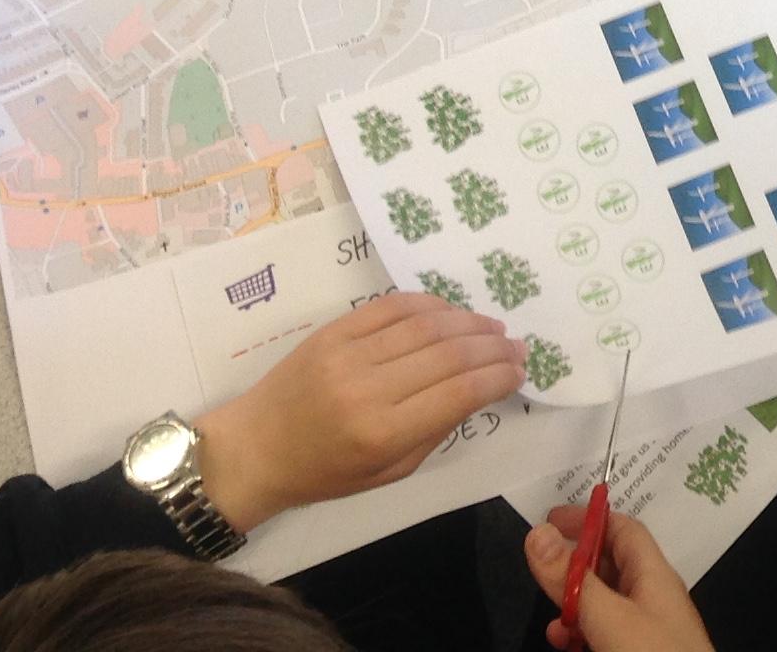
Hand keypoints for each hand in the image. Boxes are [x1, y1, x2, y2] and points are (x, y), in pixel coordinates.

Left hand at [190, 291, 524, 531]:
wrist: (255, 448)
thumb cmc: (324, 472)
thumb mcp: (389, 472)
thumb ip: (436, 430)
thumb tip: (480, 389)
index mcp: (382, 434)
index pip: (458, 393)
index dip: (498, 377)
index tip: (520, 370)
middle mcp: (367, 389)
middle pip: (448, 353)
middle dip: (492, 347)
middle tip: (516, 345)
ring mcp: (348, 354)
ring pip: (426, 324)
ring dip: (468, 321)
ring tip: (492, 327)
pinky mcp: (333, 331)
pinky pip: (392, 306)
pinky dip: (430, 304)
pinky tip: (450, 312)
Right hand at [527, 507, 714, 651]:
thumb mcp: (608, 618)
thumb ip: (572, 580)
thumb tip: (537, 532)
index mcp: (654, 576)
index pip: (624, 529)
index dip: (589, 519)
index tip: (548, 520)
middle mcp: (652, 598)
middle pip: (613, 566)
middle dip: (577, 563)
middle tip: (540, 567)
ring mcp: (647, 632)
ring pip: (606, 604)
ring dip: (575, 603)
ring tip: (550, 614)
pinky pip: (606, 634)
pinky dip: (581, 633)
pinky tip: (562, 643)